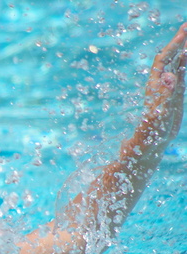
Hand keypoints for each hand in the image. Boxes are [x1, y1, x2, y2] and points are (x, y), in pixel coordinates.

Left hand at [139, 23, 185, 148]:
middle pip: (170, 59)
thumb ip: (165, 95)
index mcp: (155, 87)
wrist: (147, 148)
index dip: (173, 45)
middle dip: (179, 42)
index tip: (185, 30)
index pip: (164, 60)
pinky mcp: (172, 98)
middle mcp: (160, 86)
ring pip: (175, 66)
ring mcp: (167, 91)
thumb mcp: (157, 114)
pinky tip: (186, 59)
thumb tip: (169, 75)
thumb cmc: (148, 134)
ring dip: (182, 51)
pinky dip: (184, 66)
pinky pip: (180, 78)